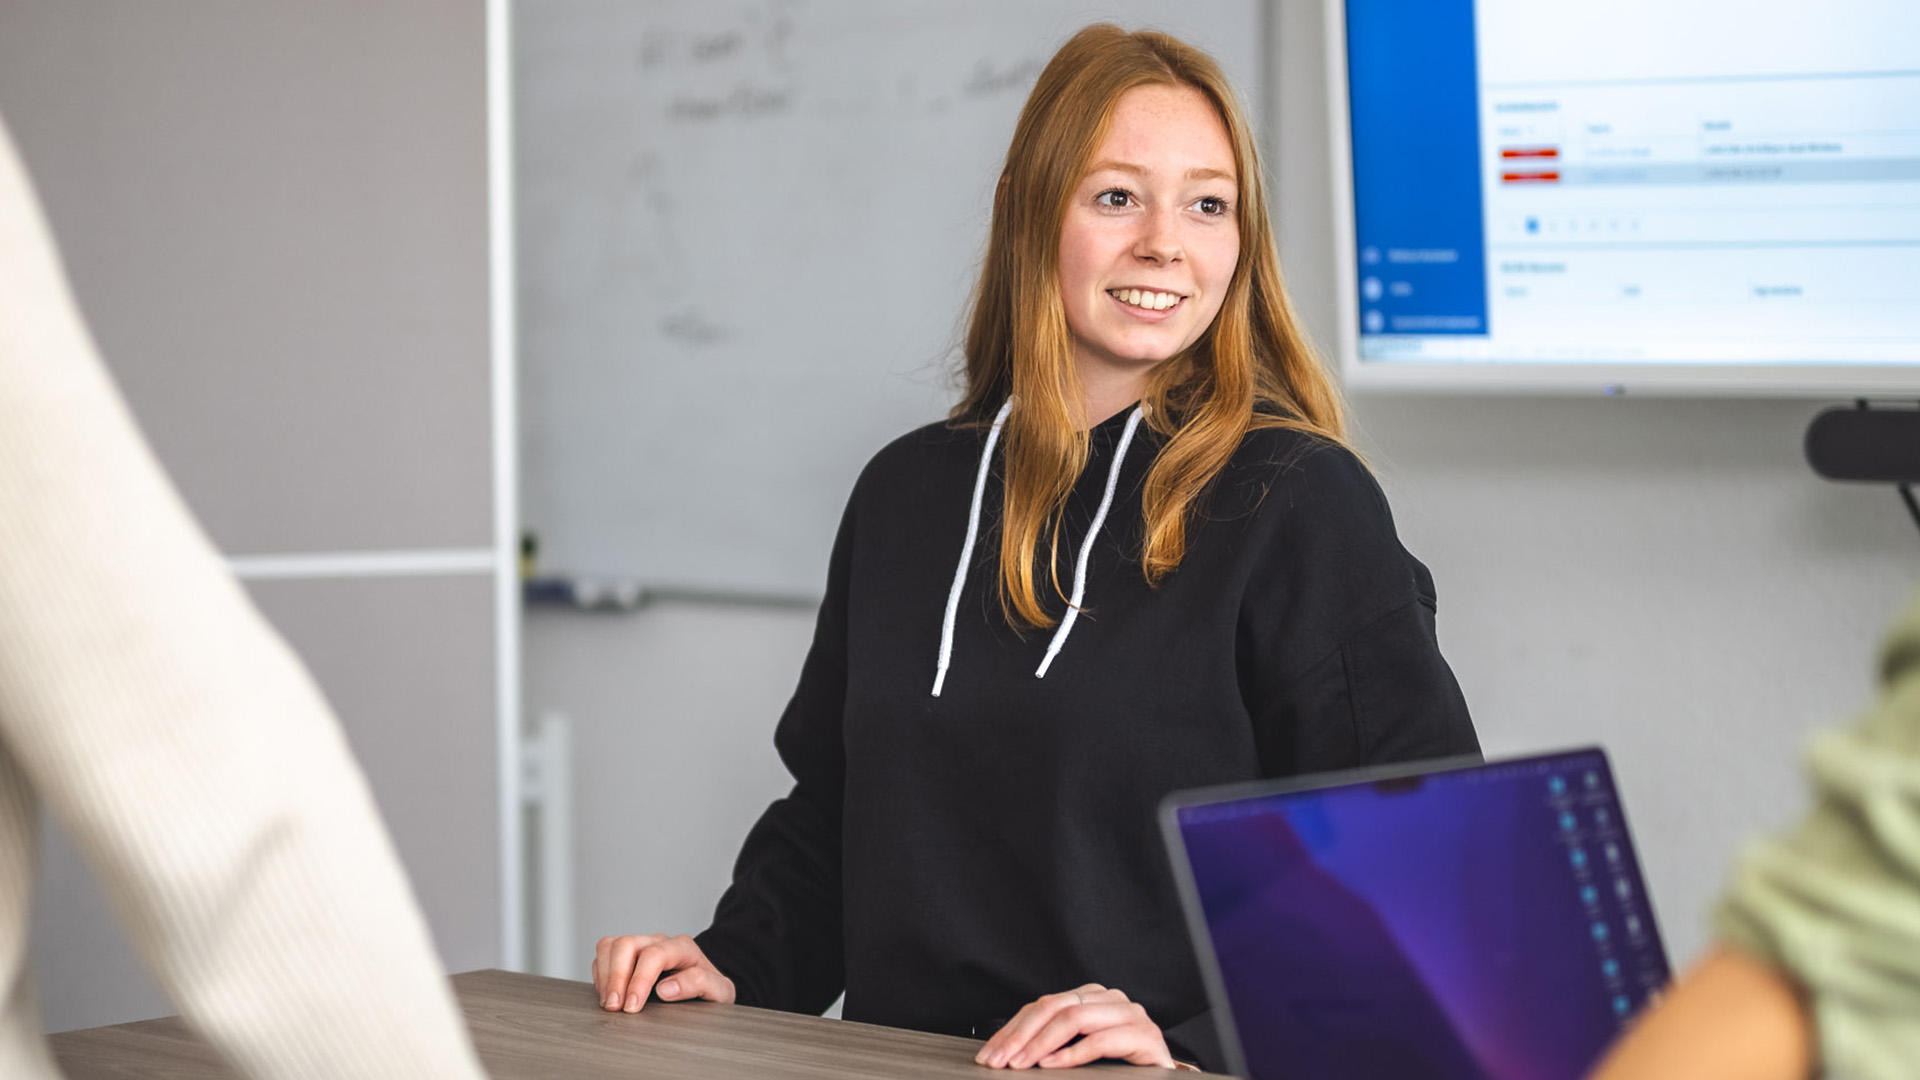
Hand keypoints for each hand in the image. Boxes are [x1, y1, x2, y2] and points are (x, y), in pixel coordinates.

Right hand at [592, 933, 735, 1012]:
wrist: (706, 987)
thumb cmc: (711, 990)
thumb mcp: (719, 991)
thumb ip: (699, 984)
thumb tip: (665, 989)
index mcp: (683, 947)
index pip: (655, 954)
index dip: (639, 980)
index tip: (632, 1007)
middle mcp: (659, 941)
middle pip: (627, 944)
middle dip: (616, 977)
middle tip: (615, 1007)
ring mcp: (640, 945)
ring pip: (610, 946)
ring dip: (605, 976)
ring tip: (610, 1003)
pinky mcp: (626, 955)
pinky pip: (603, 955)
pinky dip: (600, 976)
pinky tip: (609, 996)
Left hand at [975, 984, 1174, 1068]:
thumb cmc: (1121, 1068)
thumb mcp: (1079, 1051)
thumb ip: (1052, 1043)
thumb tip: (1007, 1052)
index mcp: (1093, 998)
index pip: (1043, 1005)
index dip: (1013, 1028)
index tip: (990, 1052)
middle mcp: (1111, 1000)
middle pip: (1055, 1006)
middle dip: (1021, 1035)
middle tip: (1000, 1060)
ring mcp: (1131, 1015)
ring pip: (1074, 1017)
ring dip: (1041, 1043)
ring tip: (1021, 1063)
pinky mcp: (1146, 1036)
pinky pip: (1101, 1040)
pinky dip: (1071, 1054)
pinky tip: (1052, 1065)